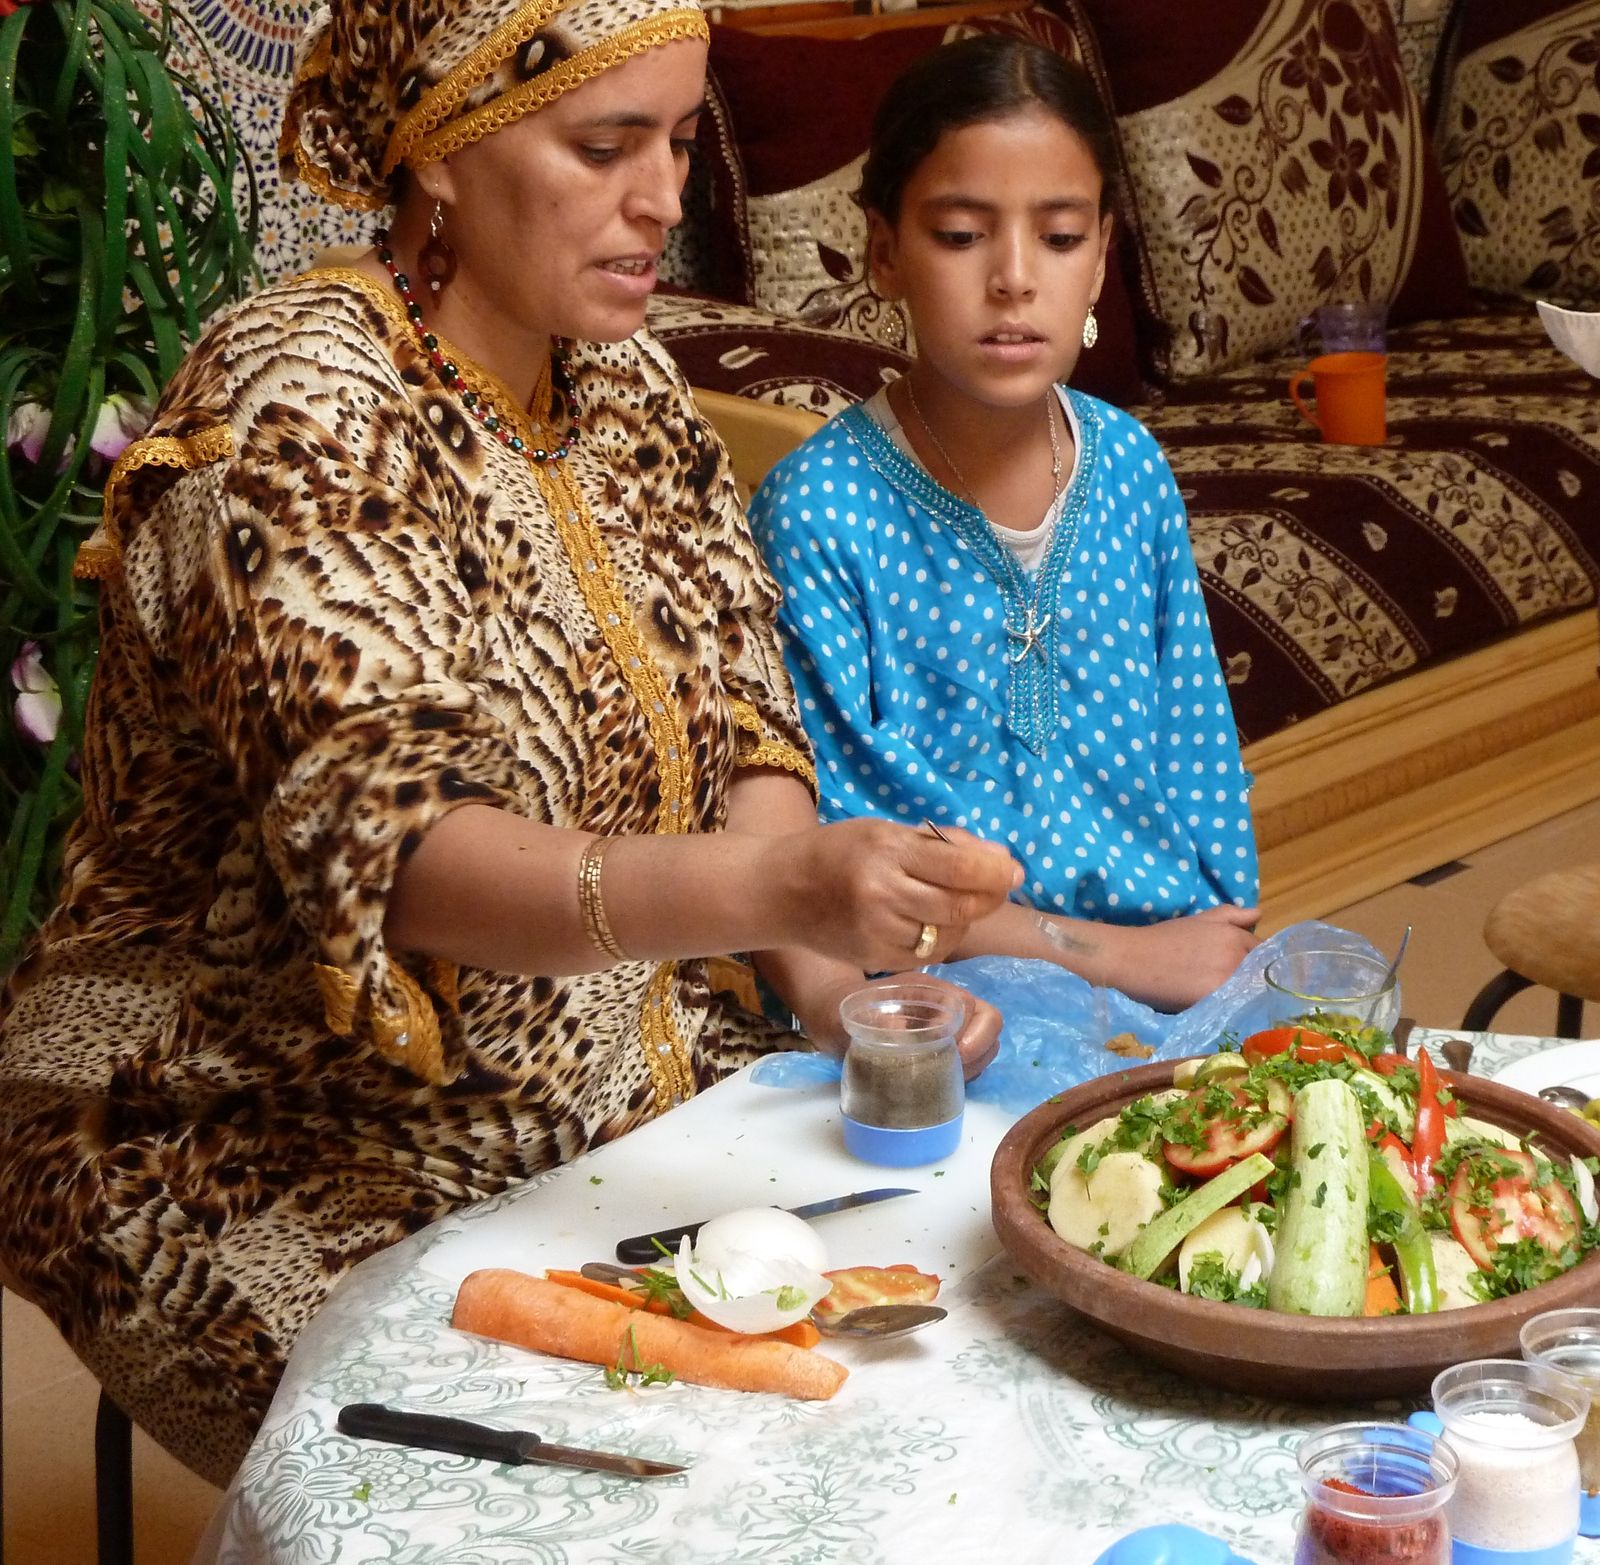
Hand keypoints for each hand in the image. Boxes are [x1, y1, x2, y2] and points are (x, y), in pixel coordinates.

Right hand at [776, 818, 1020, 974]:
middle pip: (958, 906)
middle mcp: (882, 893)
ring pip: (946, 935)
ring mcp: (877, 931)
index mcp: (886, 850)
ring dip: (965, 919)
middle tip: (999, 886)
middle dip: (989, 897)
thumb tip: (1001, 860)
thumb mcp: (885, 832)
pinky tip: (931, 923)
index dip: (995, 872)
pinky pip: (926, 955)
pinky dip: (939, 939)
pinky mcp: (873, 959)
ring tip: (958, 901)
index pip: (958, 867)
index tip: (1014, 870)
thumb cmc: (837, 852)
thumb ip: (943, 844)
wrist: (778, 891)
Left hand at [792, 970, 1002, 1082]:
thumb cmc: (841, 1010)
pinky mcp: (943, 1045)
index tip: (952, 1054)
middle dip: (979, 1050)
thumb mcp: (851, 1017)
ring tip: (948, 1079)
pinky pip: (970, 1058)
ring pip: (984, 1042)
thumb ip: (873, 1022)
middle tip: (955, 1071)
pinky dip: (965, 1073)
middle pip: (988, 1022)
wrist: (829, 1015)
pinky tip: (941, 1082)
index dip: (971, 1032)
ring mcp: (947, 1025)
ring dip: (975, 1064)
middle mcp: (944, 1005)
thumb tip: (901, 1032)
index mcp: (928, 990)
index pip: (971, 1006)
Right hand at [1092, 904, 1259, 1011]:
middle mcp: (1235, 955)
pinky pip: (1232, 1006)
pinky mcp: (1214, 998)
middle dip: (1248, 978)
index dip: (1253, 961)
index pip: (1262, 953)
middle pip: (1258, 974)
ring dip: (1241, 995)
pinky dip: (1229, 1007)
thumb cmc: (1163, 938)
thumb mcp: (1199, 919)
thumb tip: (1258, 914)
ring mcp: (1226, 978)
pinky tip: (1215, 1007)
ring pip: (1248, 992)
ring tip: (1222, 997)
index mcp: (1234, 936)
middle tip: (1228, 985)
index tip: (1241, 969)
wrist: (1131, 958)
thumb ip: (1231, 915)